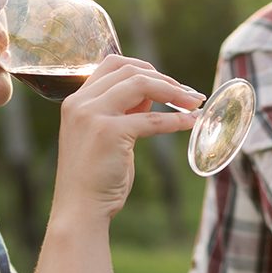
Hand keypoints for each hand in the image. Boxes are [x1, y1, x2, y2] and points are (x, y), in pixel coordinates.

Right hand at [50, 55, 203, 223]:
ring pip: (141, 84)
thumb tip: (152, 93)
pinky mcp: (109, 133)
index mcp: (76, 100)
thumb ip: (123, 111)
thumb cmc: (96, 176)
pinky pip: (152, 119)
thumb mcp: (106, 135)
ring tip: (195, 103)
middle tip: (190, 94)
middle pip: (130, 70)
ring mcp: (93, 115)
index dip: (144, 67)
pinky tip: (191, 123)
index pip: (113, 63)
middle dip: (165, 79)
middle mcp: (80, 103)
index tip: (168, 82)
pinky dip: (176, 119)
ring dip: (174, 92)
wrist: (80, 209)